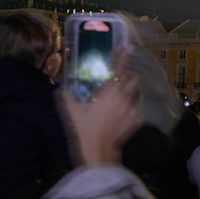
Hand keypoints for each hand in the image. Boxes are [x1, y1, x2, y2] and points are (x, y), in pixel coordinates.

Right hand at [59, 50, 141, 166]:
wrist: (98, 152)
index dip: (124, 56)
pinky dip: (131, 110)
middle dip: (129, 77)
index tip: (128, 47)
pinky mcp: (138, 121)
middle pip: (135, 79)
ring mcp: (133, 109)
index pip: (120, 68)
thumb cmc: (84, 130)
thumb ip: (66, 96)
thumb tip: (61, 88)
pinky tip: (120, 117)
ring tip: (119, 100)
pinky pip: (137, 110)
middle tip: (119, 82)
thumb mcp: (72, 111)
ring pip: (137, 94)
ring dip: (131, 92)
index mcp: (109, 91)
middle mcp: (125, 97)